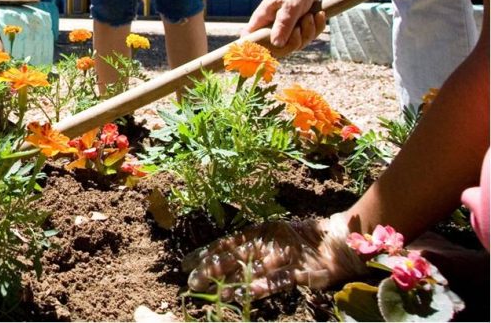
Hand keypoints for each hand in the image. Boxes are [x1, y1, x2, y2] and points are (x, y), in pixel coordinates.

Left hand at [183, 216, 366, 300]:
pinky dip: (259, 287)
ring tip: (208, 290)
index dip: (205, 252)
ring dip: (228, 279)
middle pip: (232, 255)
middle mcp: (267, 242)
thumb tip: (224, 258)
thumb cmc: (305, 241)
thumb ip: (253, 246)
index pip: (226, 242)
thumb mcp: (275, 238)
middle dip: (209, 268)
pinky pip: (277, 280)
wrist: (340, 242)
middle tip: (190, 280)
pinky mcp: (300, 271)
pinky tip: (243, 294)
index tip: (185, 262)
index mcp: (260, 231)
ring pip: (250, 268)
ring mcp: (283, 256)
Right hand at [243, 0, 324, 52]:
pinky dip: (316, 27)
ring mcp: (285, 29)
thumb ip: (283, 24)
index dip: (254, 50)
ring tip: (309, 15)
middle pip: (279, 49)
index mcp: (261, 21)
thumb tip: (276, 44)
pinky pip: (308, 37)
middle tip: (300, 26)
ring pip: (296, 44)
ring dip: (309, 31)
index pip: (249, 40)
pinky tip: (317, 15)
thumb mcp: (290, 6)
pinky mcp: (297, 28)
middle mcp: (271, 27)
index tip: (267, 52)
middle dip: (295, 41)